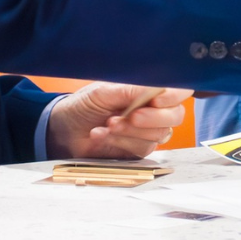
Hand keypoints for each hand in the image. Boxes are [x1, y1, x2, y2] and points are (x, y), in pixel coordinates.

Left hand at [45, 82, 191, 159]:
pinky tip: (102, 135)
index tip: (157, 100)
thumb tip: (157, 88)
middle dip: (154, 118)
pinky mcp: (136, 151)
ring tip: (108, 124)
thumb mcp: (104, 91)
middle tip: (131, 117)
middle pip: (175, 116)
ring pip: (158, 135)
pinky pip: (142, 150)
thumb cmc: (83, 105)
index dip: (174, 96)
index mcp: (149, 91)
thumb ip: (131, 90)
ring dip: (131, 131)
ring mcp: (146, 132)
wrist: (61, 130)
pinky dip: (121, 142)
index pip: (179, 91)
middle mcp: (153, 110)